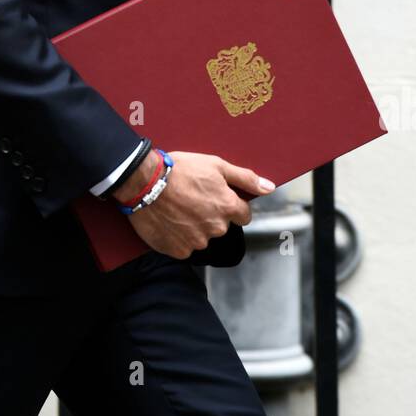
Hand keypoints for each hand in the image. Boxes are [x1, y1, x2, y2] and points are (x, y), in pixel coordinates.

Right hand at [112, 149, 275, 258]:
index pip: (244, 215)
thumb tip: (269, 187)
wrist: (145, 182)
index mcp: (227, 207)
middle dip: (212, 214)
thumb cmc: (180, 169)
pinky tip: (170, 220)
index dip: (232, 205)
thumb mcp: (216, 165)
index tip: (217, 197)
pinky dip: (179, 236)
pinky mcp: (179, 250)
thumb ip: (245, 178)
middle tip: (193, 198)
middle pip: (222, 226)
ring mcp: (197, 241)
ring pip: (203, 236)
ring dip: (195, 225)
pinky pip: (185, 246)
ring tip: (178, 207)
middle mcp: (216, 228)